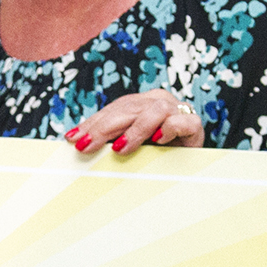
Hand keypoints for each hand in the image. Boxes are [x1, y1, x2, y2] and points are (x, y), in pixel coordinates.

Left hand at [61, 90, 204, 154]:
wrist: (193, 165)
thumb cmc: (158, 155)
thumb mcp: (131, 147)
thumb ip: (111, 141)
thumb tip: (78, 145)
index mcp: (141, 102)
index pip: (113, 110)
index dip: (92, 123)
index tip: (72, 139)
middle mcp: (158, 101)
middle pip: (129, 108)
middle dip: (104, 127)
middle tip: (87, 145)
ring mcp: (177, 110)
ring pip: (154, 111)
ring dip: (135, 130)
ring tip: (119, 149)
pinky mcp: (194, 125)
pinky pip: (181, 122)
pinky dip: (168, 129)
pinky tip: (157, 140)